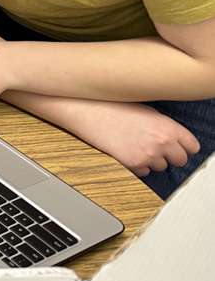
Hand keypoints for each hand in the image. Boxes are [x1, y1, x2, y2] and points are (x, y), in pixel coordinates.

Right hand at [54, 99, 199, 177]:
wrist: (88, 111)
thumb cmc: (114, 108)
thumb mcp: (147, 112)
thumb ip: (165, 127)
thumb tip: (174, 140)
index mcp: (168, 126)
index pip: (192, 147)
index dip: (184, 147)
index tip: (178, 148)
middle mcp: (162, 142)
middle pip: (180, 161)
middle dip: (170, 156)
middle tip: (156, 149)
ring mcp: (148, 154)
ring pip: (161, 167)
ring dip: (152, 160)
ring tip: (136, 146)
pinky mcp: (133, 164)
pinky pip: (143, 172)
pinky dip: (137, 166)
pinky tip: (126, 152)